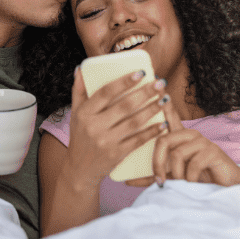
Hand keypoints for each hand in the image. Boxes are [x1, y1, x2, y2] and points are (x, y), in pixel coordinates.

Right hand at [66, 68, 167, 188]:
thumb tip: (81, 69)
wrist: (80, 170)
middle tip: (160, 83)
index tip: (141, 72)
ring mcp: (106, 141)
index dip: (124, 81)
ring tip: (164, 98)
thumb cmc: (80, 137)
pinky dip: (151, 131)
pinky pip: (138, 140)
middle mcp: (95, 126)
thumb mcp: (75, 113)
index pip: (106, 92)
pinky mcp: (117, 154)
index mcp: (84, 113)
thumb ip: (79, 90)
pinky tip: (162, 123)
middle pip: (124, 105)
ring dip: (151, 109)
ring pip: (134, 122)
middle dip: (145, 92)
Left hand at [127, 98, 239, 187]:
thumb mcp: (171, 176)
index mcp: (180, 136)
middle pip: (163, 140)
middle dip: (158, 163)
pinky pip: (192, 165)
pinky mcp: (212, 151)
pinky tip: (194, 182)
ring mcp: (201, 140)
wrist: (223, 188)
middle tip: (159, 179)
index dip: (162, 102)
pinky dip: (190, 179)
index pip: (169, 115)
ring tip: (183, 182)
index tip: (157, 87)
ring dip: (177, 175)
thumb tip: (126, 181)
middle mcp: (190, 134)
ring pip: (177, 155)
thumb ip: (151, 175)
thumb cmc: (195, 178)